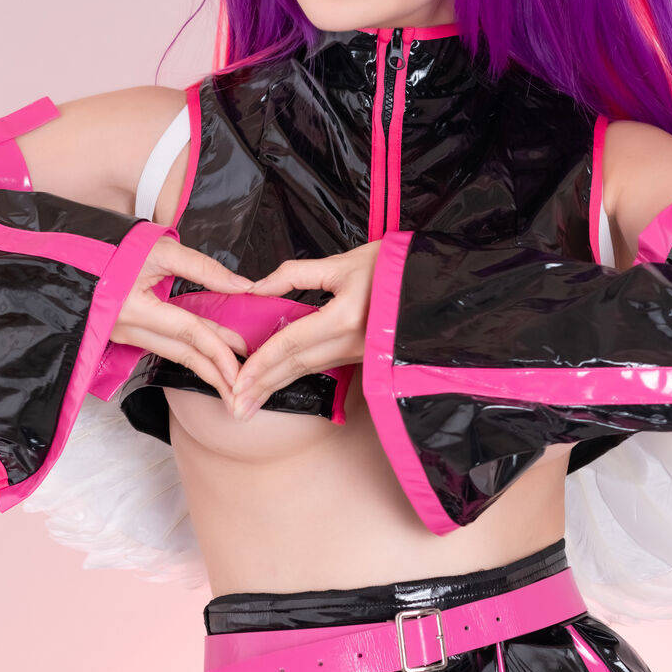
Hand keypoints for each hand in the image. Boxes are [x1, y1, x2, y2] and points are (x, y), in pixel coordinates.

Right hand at [110, 234, 252, 400]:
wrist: (73, 252)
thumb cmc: (112, 247)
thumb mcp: (161, 250)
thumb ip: (203, 268)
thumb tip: (241, 286)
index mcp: (134, 307)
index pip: (187, 333)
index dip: (217, 349)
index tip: (241, 366)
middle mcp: (126, 328)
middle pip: (181, 353)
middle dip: (215, 372)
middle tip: (242, 387)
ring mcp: (122, 334)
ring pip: (171, 353)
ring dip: (203, 366)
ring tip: (229, 379)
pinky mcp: (123, 333)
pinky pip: (161, 346)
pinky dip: (186, 352)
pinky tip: (205, 360)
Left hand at [231, 242, 380, 418]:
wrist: (436, 283)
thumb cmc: (392, 266)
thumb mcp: (342, 263)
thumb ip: (294, 275)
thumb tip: (257, 288)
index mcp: (343, 318)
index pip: (291, 344)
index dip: (260, 363)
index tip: (236, 381)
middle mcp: (352, 343)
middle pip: (297, 367)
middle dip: (263, 387)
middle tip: (235, 408)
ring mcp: (361, 354)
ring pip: (310, 371)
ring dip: (277, 386)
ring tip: (251, 402)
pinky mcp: (365, 357)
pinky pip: (325, 367)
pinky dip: (298, 375)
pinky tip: (280, 383)